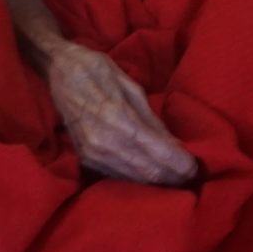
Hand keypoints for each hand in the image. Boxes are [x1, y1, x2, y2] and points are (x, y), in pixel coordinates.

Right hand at [44, 43, 197, 183]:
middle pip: (146, 170)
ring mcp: (92, 153)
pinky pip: (116, 176)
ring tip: (176, 179)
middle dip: (172, 176)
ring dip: (157, 181)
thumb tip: (173, 143)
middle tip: (190, 177)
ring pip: (132, 178)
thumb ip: (151, 117)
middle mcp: (104, 141)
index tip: (195, 167)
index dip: (179, 162)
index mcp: (118, 118)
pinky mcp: (85, 158)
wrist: (57, 71)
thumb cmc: (96, 70)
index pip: (156, 150)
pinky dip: (137, 178)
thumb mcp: (129, 85)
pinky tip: (151, 176)